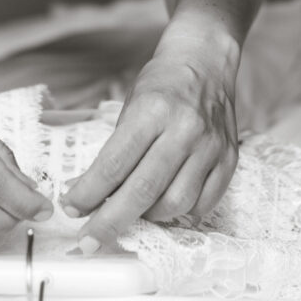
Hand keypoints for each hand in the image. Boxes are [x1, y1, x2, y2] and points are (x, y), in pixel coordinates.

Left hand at [60, 24, 239, 249]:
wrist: (205, 61)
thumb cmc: (162, 82)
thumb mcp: (130, 104)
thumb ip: (117, 148)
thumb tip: (90, 191)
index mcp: (153, 110)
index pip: (114, 163)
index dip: (89, 192)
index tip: (71, 209)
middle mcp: (184, 129)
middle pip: (142, 191)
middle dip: (110, 221)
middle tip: (88, 240)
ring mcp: (210, 146)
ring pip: (175, 204)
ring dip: (147, 217)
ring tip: (131, 213)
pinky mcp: (228, 160)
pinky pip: (203, 204)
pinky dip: (179, 213)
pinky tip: (163, 206)